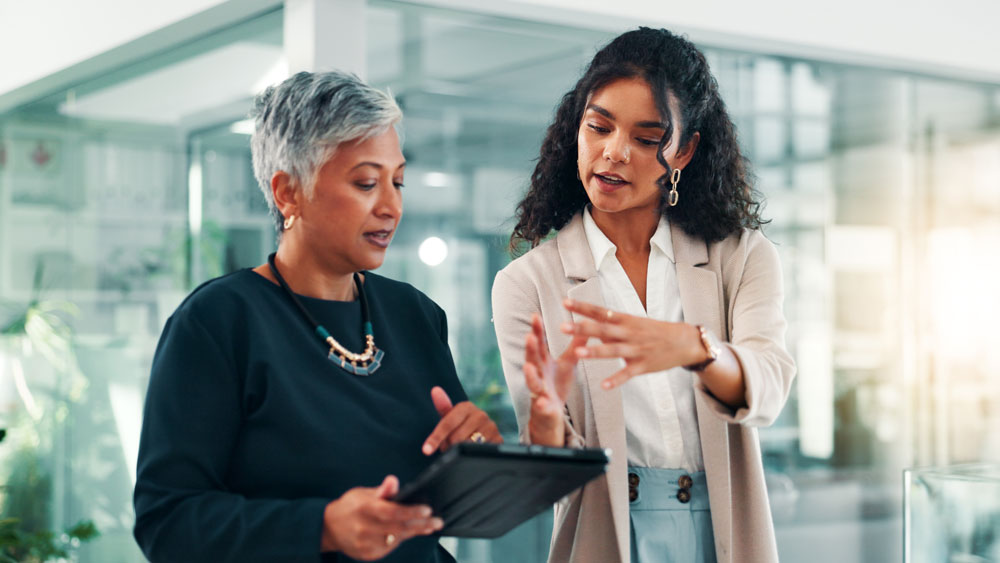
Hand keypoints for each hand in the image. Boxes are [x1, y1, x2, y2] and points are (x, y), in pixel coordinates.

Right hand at [321, 475, 442, 559]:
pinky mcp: (367, 554)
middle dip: (421, 524)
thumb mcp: (363, 493)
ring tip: (429, 526)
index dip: (411, 511)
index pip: (391, 511)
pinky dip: (401, 540)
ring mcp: (365, 544)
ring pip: (396, 539)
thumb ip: (382, 490)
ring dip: (415, 532)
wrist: (328, 528)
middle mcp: (364, 528)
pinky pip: (390, 548)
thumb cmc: (350, 507)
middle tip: (437, 522)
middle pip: (398, 528)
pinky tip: (411, 533)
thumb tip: (394, 481)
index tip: (427, 509)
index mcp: (364, 508)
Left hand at [421, 387, 501, 454]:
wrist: (482, 432)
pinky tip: (471, 452)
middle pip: (455, 438)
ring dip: (458, 452)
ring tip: (458, 448)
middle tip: (448, 446)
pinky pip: (478, 453)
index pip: (447, 423)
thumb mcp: (450, 416)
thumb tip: (435, 390)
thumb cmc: (461, 424)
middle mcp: (481, 415)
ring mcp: (491, 427)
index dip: (436, 437)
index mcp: (466, 406)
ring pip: (466, 447)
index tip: (426, 450)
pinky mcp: (499, 440)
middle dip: (448, 446)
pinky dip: (471, 456)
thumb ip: (443, 405)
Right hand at [523, 313, 586, 445]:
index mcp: (543, 362)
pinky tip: (542, 402)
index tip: (535, 315)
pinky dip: (541, 404)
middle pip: (532, 360)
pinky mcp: (543, 408)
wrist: (551, 413)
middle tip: (529, 336)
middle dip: (530, 349)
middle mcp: (537, 374)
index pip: (539, 344)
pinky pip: (541, 406)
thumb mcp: (568, 364)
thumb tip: (584, 326)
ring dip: (529, 375)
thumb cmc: (557, 385)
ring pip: (532, 382)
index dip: (537, 331)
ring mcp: (538, 391)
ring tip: (528, 367)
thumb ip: (575, 347)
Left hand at [561, 298, 703, 389]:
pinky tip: (603, 385)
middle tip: (562, 327)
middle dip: (582, 329)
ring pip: (613, 350)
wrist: (683, 342)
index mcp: (625, 320)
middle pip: (602, 329)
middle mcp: (628, 333)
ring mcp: (636, 349)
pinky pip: (627, 374)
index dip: (582, 308)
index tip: (565, 303)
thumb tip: (589, 323)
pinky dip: (616, 380)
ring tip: (578, 353)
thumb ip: (611, 325)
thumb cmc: (654, 332)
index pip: (599, 312)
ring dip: (595, 352)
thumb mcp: (633, 323)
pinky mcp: (643, 366)